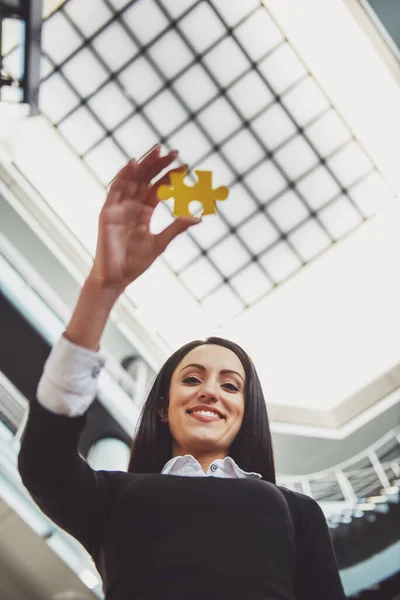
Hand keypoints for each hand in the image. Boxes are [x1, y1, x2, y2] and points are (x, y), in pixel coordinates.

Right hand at [89, 145, 200, 292]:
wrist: (116, 278)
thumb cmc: (135, 263)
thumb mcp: (160, 243)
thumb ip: (176, 228)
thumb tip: (198, 218)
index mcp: (143, 213)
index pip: (158, 189)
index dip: (170, 177)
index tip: (185, 167)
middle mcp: (131, 206)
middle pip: (146, 180)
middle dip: (159, 165)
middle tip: (174, 152)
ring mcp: (119, 208)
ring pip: (132, 180)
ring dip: (144, 165)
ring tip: (157, 151)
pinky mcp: (107, 212)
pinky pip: (114, 190)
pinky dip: (123, 176)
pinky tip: (133, 164)